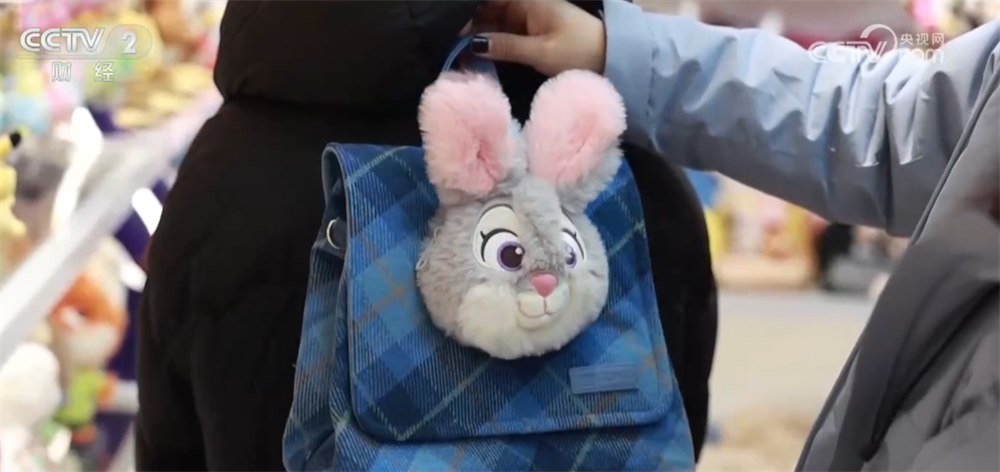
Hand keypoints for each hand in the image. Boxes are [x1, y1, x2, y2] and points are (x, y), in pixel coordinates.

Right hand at [462, 0, 606, 75]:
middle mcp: (525, 4)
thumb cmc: (580, 50)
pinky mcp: (529, 32)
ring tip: (455, 52)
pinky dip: (489, 43)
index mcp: (528, 0)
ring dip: (476, 36)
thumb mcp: (541, 51)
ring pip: (492, 23)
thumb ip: (506, 46)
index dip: (468, 10)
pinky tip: (473, 54)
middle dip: (467, 24)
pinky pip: (502, 34)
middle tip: (446, 44)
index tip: (449, 26)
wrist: (611, 58)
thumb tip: (473, 43)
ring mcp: (526, 18)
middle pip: (487, 9)